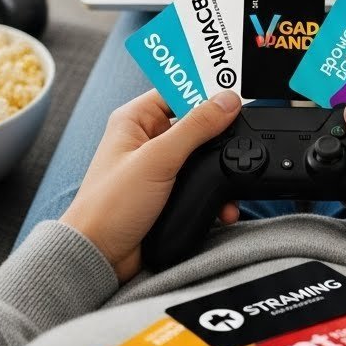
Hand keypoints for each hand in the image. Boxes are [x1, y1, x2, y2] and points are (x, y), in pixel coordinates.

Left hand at [61, 89, 241, 282]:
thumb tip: (227, 101)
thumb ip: (195, 127)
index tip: (235, 97)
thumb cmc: (110, 206)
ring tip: (235, 174)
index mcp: (135, 119)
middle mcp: (146, 139)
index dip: (205, 91)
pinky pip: (200, 182)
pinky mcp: (169, 193)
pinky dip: (215, 192)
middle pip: (194, 122)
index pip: (177, 89)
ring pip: (201, 155)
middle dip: (219, 135)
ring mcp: (158, 167)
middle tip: (244, 136)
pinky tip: (224, 204)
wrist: (101, 256)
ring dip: (219, 168)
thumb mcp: (158, 159)